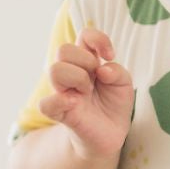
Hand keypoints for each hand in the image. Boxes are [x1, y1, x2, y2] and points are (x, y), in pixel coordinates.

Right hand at [38, 26, 133, 160]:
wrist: (111, 133)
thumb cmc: (114, 104)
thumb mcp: (124, 85)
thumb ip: (118, 72)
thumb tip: (102, 70)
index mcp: (86, 61)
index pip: (84, 35)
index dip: (97, 39)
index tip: (110, 55)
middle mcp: (71, 72)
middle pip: (64, 49)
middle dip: (85, 61)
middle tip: (96, 78)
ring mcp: (62, 91)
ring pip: (55, 70)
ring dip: (77, 78)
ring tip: (88, 92)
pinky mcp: (58, 112)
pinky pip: (46, 104)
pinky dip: (61, 101)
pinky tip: (75, 103)